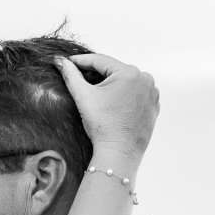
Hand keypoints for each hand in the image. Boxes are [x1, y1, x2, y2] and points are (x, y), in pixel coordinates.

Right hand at [57, 53, 156, 170]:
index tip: (68, 62)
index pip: (101, 61)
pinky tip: (112, 103)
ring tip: (96, 91)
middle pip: (114, 71)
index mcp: (130, 73)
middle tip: (79, 76)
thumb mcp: (83, 96)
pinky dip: (124, 94)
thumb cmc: (102, 126)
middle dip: (97, 73)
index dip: (81, 61)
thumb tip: (60, 61)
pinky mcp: (154, 105)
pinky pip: (136, 93)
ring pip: (126, 81)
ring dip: (111, 83)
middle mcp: (145, 79)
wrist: (119, 153)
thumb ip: (71, 75)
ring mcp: (152, 92)